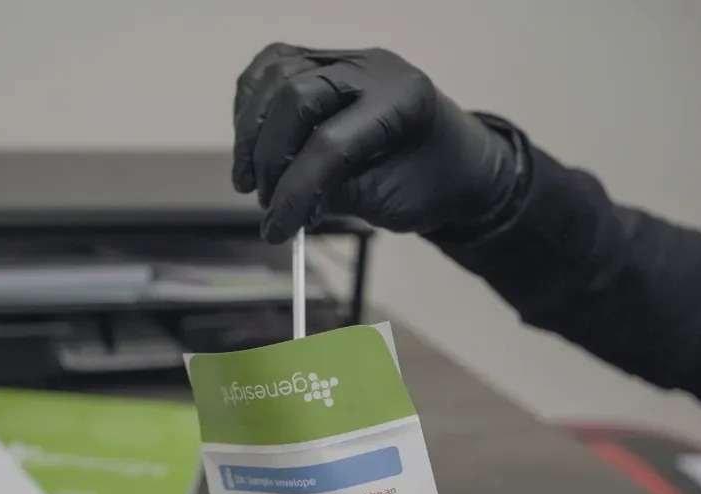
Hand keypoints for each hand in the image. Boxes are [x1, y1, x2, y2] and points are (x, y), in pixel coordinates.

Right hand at [233, 44, 519, 242]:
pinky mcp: (323, 62)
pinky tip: (249, 140)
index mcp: (403, 101)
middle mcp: (373, 69)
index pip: (331, 142)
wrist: (451, 163)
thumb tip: (280, 206)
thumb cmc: (431, 183)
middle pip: (296, 96)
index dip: (296, 190)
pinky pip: (272, 66)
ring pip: (276, 75)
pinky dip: (251, 102)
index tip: (277, 228)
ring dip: (251, 130)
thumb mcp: (391, 201)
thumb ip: (336, 195)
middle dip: (270, 156)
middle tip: (266, 201)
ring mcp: (346, 59)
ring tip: (249, 178)